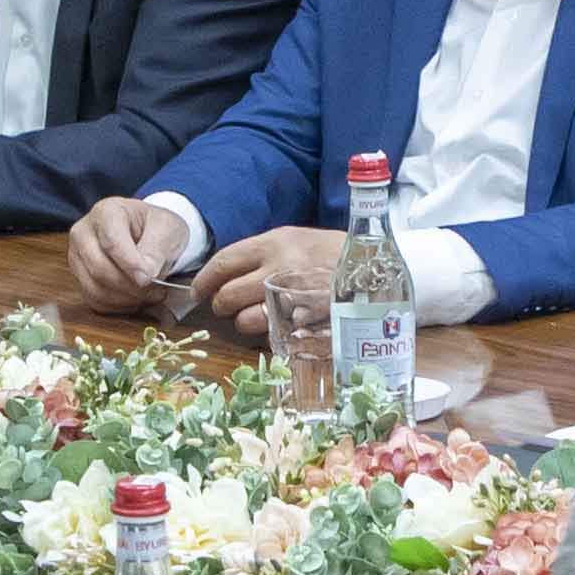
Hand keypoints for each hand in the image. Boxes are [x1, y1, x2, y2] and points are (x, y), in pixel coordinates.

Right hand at [60, 196, 196, 313]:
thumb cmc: (155, 227)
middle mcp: (83, 233)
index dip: (129, 263)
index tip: (148, 279)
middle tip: (157, 291)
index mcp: (106, 212)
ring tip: (150, 295)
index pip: (111, 241)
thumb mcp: (166, 229)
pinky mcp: (80, 278)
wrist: (147, 232)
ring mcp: (77, 257)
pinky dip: (118, 306)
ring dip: (126, 299)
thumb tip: (146, 276)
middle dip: (130, 286)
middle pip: (99, 268)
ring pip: (95, 288)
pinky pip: (95, 301)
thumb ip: (156, 250)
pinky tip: (137, 298)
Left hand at [190, 225, 351, 338]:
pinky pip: (272, 335)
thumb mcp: (296, 240)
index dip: (204, 280)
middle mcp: (279, 269)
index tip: (199, 290)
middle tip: (225, 307)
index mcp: (273, 244)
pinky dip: (270, 333)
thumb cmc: (332, 253)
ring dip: (243, 323)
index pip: (223, 263)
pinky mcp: (306, 323)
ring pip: (245, 321)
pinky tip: (279, 325)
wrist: (375, 269)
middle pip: (227, 296)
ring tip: (253, 317)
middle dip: (220, 305)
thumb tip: (226, 273)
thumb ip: (262, 254)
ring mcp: (293, 299)